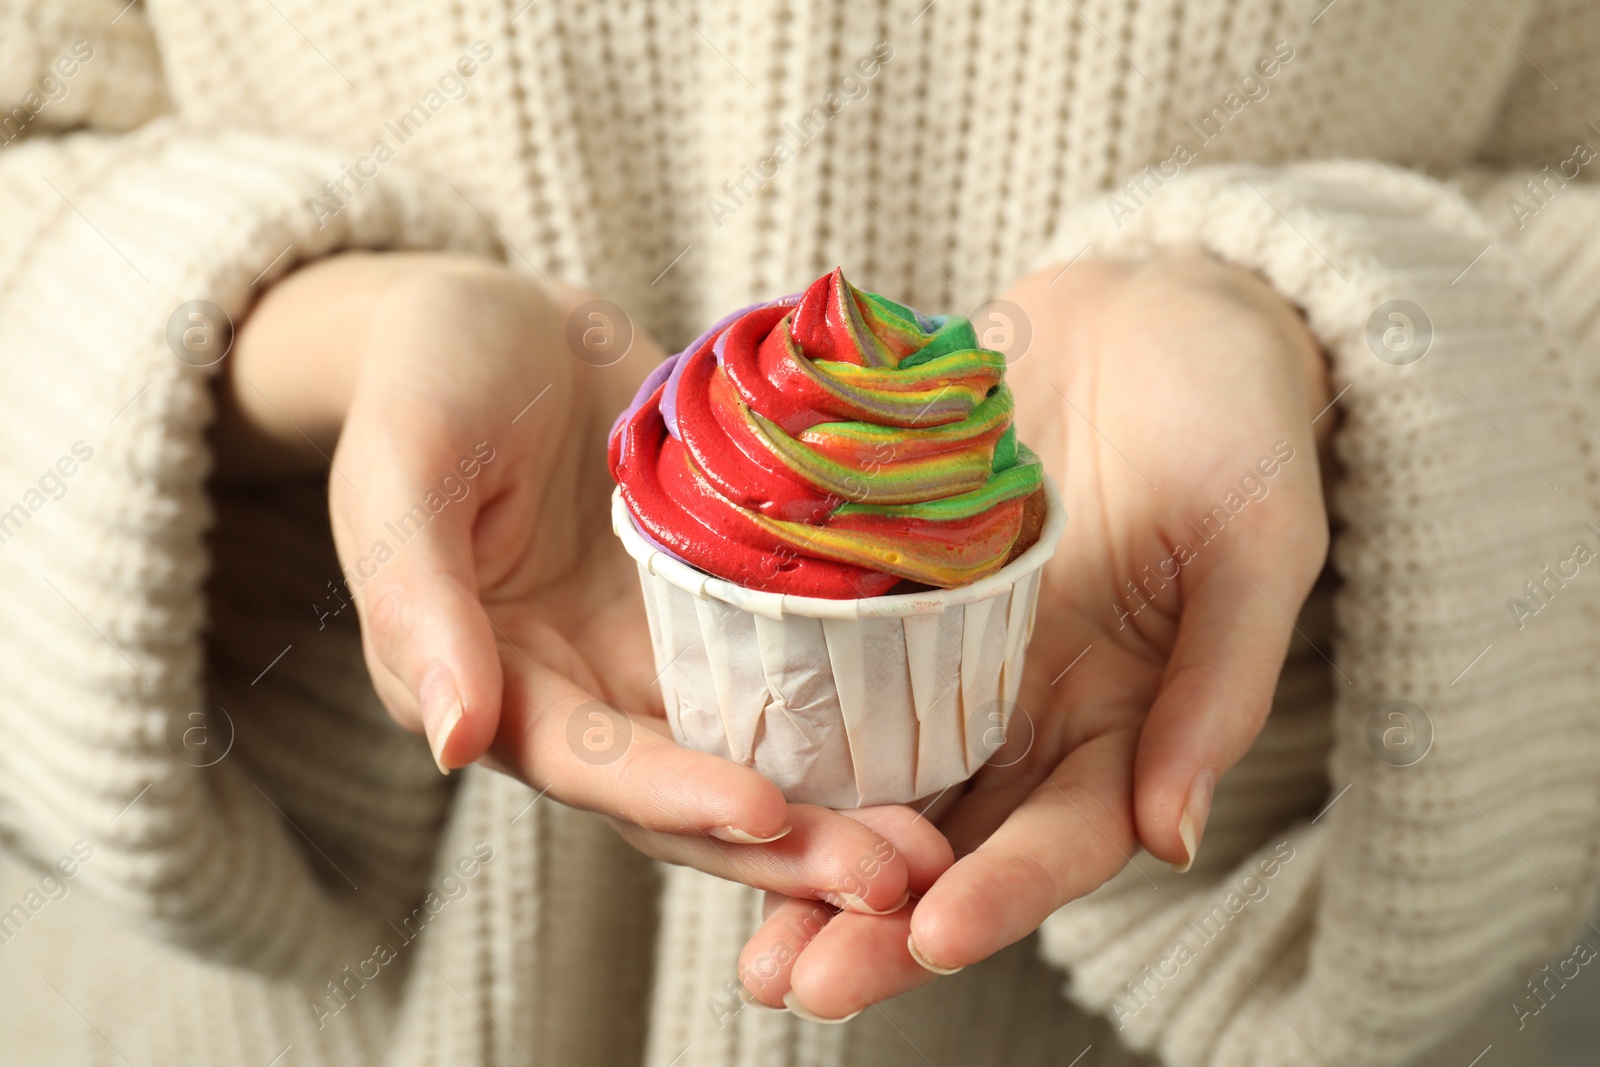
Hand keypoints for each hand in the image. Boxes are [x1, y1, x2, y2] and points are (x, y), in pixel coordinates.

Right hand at [217, 252, 944, 912]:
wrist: (503, 328)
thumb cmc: (427, 383)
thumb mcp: (403, 475)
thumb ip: (419, 605)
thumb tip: (453, 741)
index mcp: (497, 687)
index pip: (592, 765)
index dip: (675, 797)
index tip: (765, 816)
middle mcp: (589, 696)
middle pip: (694, 794)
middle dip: (789, 846)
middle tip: (898, 876)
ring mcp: (664, 656)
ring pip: (760, 753)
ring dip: (843, 806)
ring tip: (939, 845)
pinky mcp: (726, 608)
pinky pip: (797, 669)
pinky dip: (861, 713)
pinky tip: (941, 733)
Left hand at [740, 253, 1331, 1016]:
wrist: (1151, 310)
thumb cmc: (1232, 416)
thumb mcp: (1255, 540)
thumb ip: (1219, 684)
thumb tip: (1173, 839)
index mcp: (1126, 720)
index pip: (1062, 836)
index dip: (1000, 896)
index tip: (928, 940)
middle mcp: (1027, 711)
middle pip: (948, 841)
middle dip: (871, 921)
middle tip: (788, 982)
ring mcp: (950, 658)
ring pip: (874, 783)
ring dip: (805, 861)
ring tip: (736, 939)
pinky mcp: (889, 593)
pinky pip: (827, 672)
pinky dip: (775, 731)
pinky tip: (706, 776)